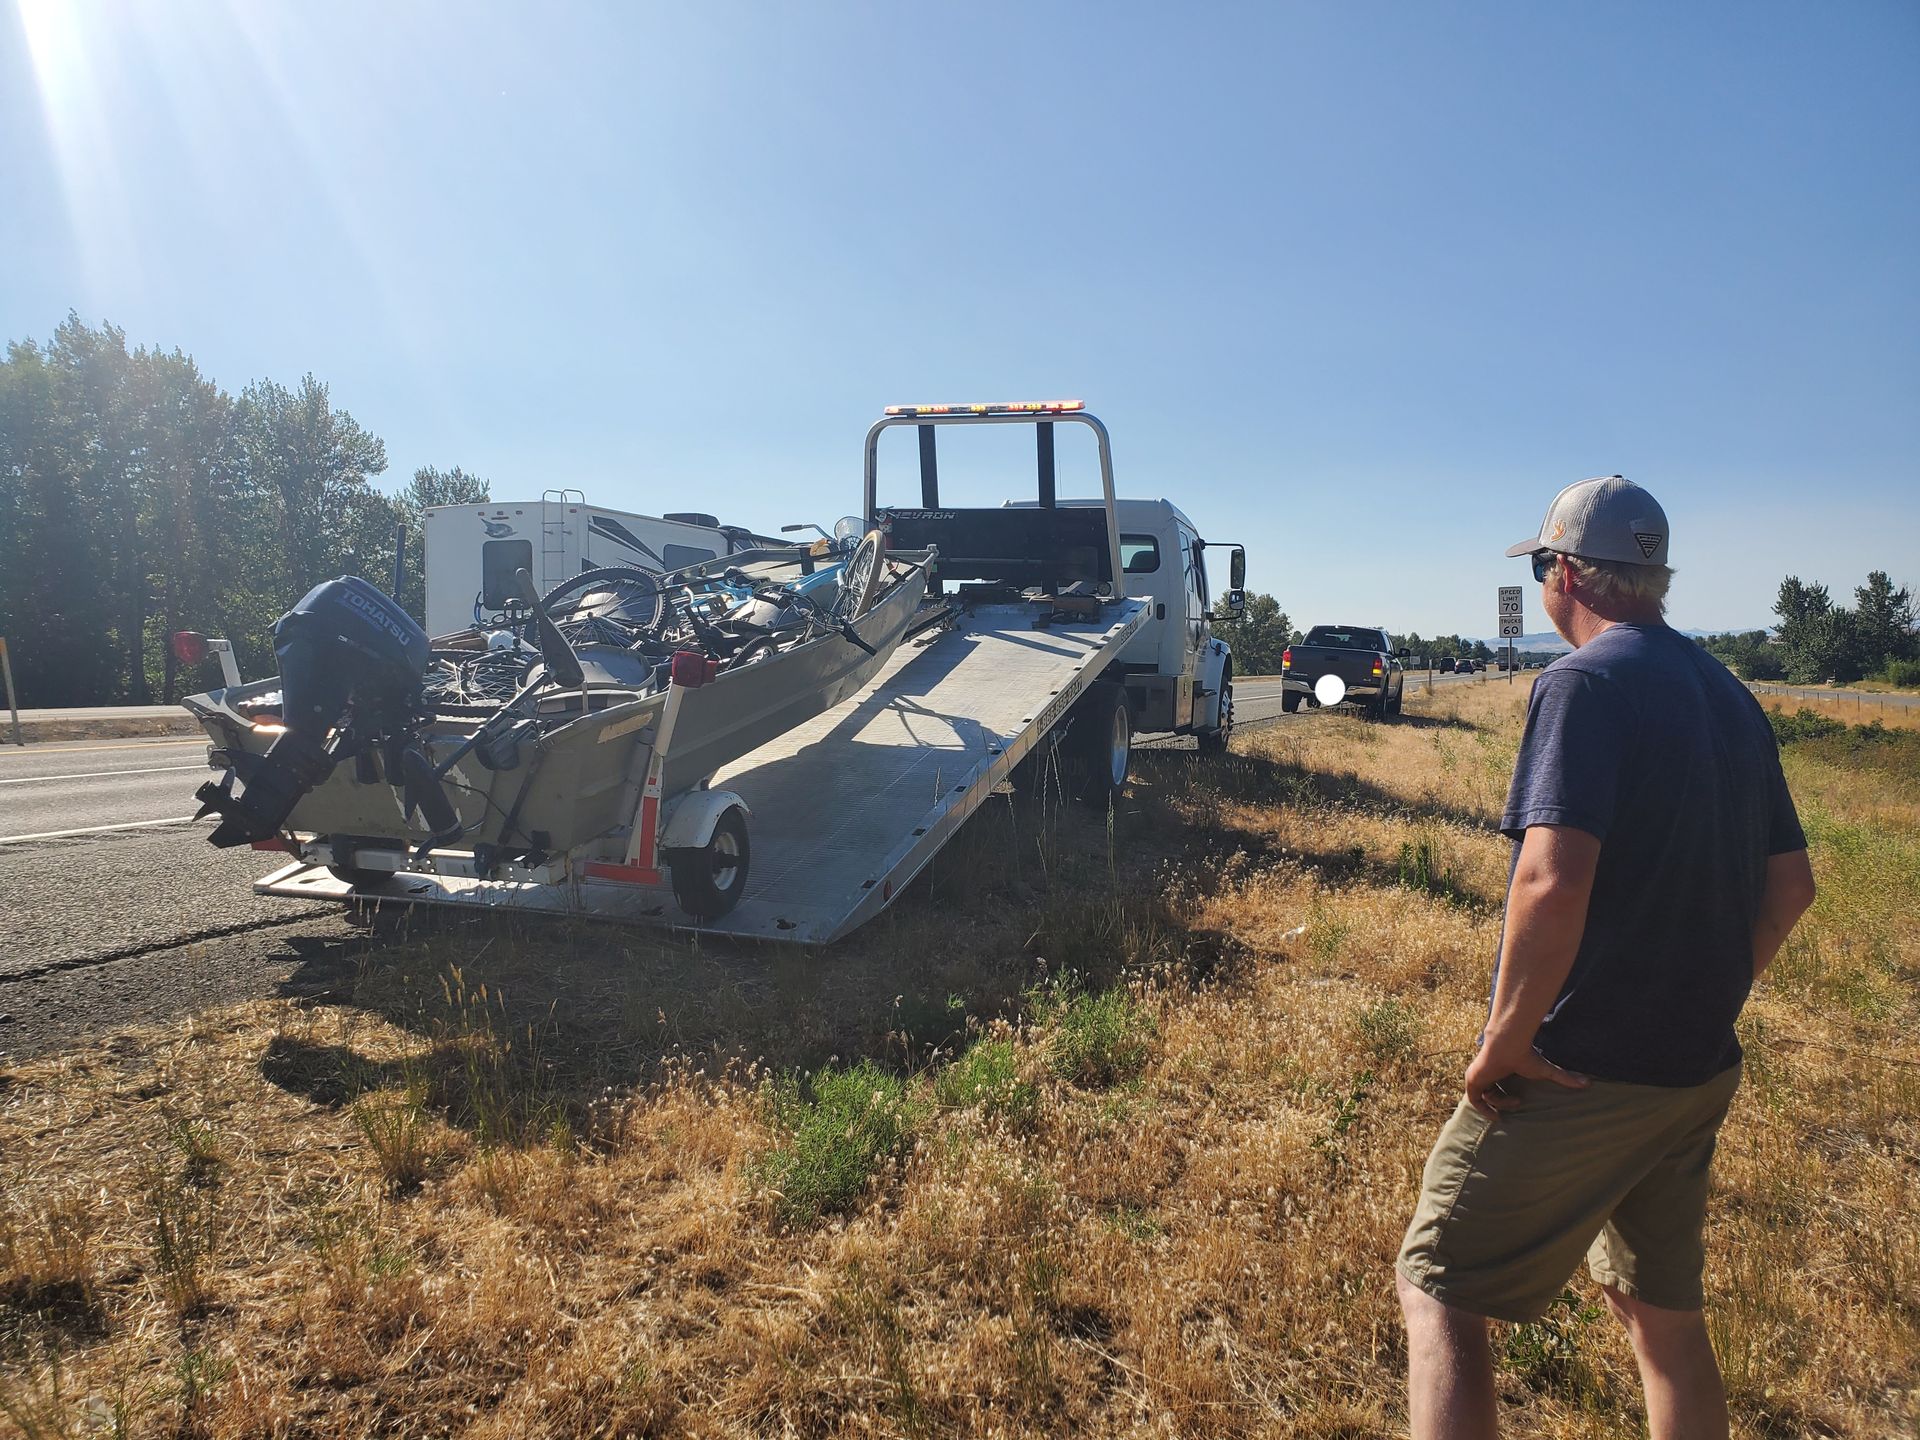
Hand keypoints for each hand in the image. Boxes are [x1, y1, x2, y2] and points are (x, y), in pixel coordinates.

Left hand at [1463, 1033, 1587, 1119]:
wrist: (1508, 1045)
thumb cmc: (1525, 1056)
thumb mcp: (1546, 1071)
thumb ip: (1564, 1078)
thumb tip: (1589, 1083)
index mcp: (1498, 1069)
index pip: (1497, 1086)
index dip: (1505, 1098)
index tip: (1519, 1102)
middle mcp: (1486, 1072)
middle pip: (1490, 1093)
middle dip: (1503, 1101)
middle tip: (1518, 1102)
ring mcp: (1476, 1076)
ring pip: (1484, 1097)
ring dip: (1500, 1103)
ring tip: (1516, 1100)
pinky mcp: (1472, 1081)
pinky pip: (1474, 1100)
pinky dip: (1484, 1109)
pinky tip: (1496, 1116)